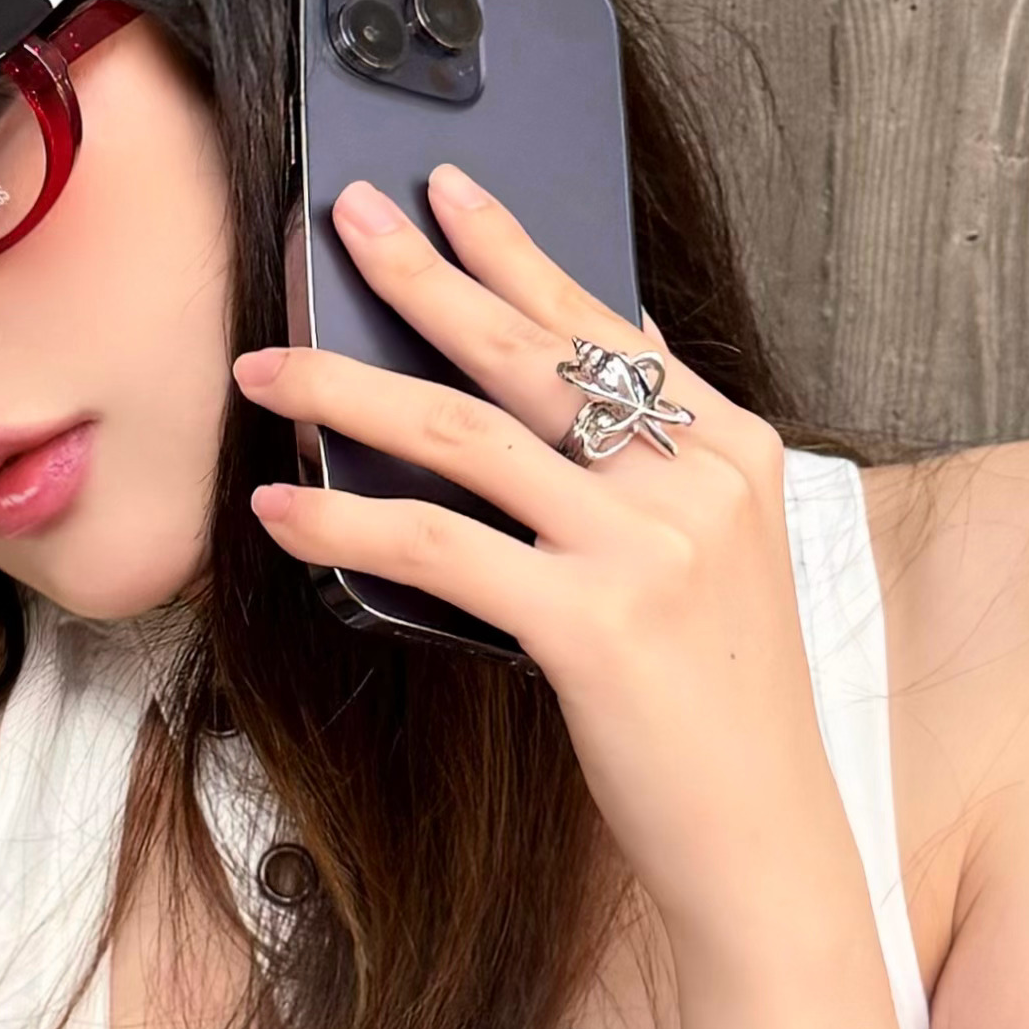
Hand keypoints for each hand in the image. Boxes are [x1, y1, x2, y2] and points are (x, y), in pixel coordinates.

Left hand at [235, 167, 854, 953]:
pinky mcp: (592, 625)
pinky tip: (281, 512)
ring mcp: (648, 548)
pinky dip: (345, 524)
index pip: (604, 322)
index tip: (447, 192)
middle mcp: (697, 480)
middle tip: (342, 216)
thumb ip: (655, 465)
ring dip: (347, 390)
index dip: (516, 251)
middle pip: (528, 349)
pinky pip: (439, 549)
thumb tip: (586, 370)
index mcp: (732, 449)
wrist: (763, 836)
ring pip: (466, 434)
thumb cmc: (720, 708)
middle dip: (423, 273)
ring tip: (265, 367)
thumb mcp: (714, 560)